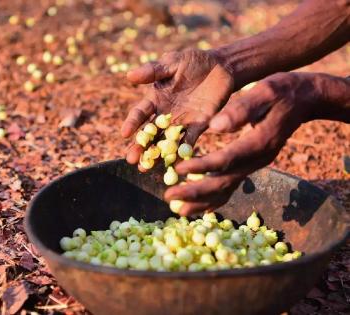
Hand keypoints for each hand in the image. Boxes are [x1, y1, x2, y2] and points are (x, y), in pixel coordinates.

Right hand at [121, 49, 233, 165]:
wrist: (220, 67)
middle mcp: (165, 114)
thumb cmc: (192, 61)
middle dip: (140, 146)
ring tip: (146, 168)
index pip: (140, 113)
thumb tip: (129, 75)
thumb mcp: (172, 62)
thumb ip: (153, 71)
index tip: (124, 133)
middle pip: (149, 133)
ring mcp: (181, 122)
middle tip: (132, 160)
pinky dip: (182, 152)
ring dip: (156, 155)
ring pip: (165, 141)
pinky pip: (188, 141)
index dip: (132, 123)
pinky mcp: (198, 126)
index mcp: (155, 98)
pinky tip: (176, 163)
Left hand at [165, 72, 321, 215]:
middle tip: (169, 197)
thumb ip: (242, 109)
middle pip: (224, 182)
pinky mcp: (251, 164)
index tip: (177, 169)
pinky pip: (232, 186)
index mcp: (258, 143)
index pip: (226, 160)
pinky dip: (215, 199)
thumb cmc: (282, 92)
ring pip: (227, 189)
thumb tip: (215, 127)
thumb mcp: (265, 91)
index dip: (201, 166)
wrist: (304, 100)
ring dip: (203, 202)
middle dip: (195, 192)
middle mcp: (257, 160)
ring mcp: (255, 165)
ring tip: (180, 210)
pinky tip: (201, 207)